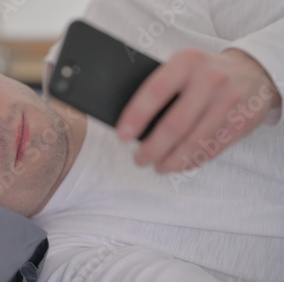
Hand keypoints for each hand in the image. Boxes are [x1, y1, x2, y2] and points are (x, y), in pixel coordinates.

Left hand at [116, 48, 281, 173]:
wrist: (253, 70)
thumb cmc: (203, 72)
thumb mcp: (183, 65)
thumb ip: (162, 86)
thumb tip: (132, 123)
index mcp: (187, 61)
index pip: (156, 90)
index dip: (136, 116)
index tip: (122, 136)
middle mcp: (210, 80)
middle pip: (175, 124)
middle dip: (152, 148)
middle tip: (139, 159)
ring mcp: (228, 102)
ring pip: (194, 143)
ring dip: (172, 161)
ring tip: (157, 166)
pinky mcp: (241, 122)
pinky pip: (211, 149)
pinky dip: (191, 161)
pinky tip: (178, 164)